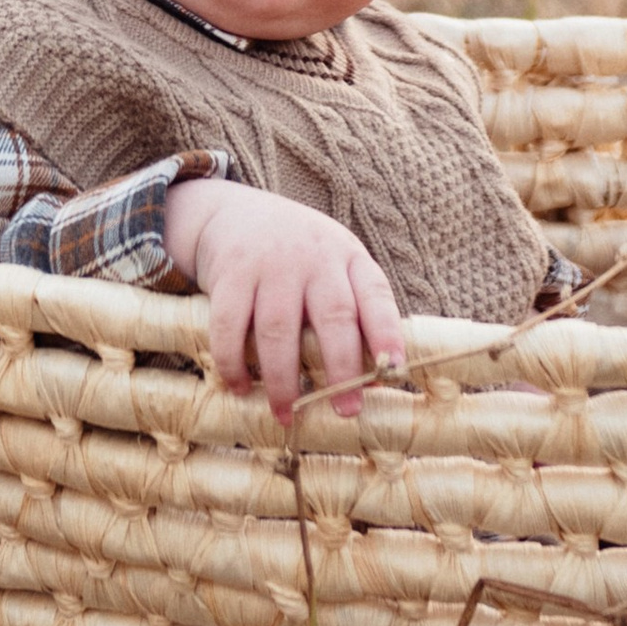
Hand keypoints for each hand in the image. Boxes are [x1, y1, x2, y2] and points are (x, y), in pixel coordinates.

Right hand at [162, 178, 405, 420]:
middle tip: (346, 411)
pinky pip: (230, 326)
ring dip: (282, 379)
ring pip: (279, 329)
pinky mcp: (231, 273)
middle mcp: (314, 258)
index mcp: (348, 258)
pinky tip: (240, 386)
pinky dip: (233, 362)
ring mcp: (271, 263)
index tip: (396, 369)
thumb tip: (374, 383)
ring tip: (286, 413)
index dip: (388, 333)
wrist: (235, 212)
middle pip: (333, 316)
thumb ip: (352, 312)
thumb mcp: (333, 267)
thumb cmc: (297, 257)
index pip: (376, 295)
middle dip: (341, 369)